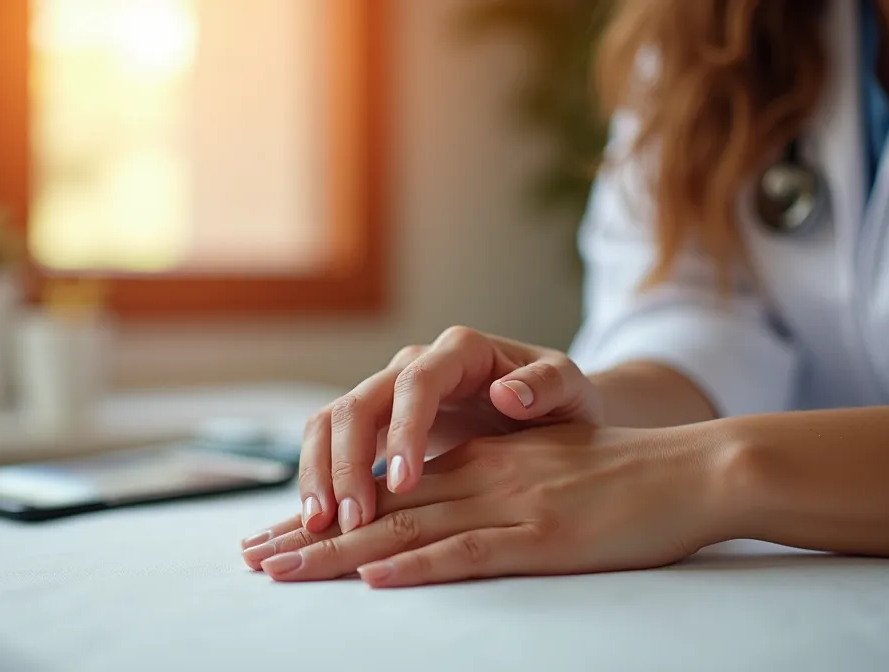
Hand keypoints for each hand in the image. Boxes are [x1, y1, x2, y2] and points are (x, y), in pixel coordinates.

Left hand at [240, 423, 737, 586]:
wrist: (692, 471)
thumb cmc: (623, 479)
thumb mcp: (544, 469)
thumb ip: (492, 481)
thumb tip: (444, 509)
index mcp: (480, 460)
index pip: (387, 488)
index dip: (329, 512)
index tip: (279, 535)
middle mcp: (481, 476)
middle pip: (380, 508)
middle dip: (310, 533)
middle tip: (252, 558)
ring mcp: (509, 505)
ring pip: (407, 528)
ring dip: (338, 552)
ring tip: (282, 570)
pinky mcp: (542, 538)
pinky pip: (469, 552)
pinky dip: (418, 567)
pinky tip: (376, 579)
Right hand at [273, 326, 601, 538]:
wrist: (549, 411)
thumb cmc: (560, 401)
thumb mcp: (569, 389)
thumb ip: (546, 387)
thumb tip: (508, 394)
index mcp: (460, 352)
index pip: (416, 384)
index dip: (404, 431)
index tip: (406, 484)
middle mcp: (414, 367)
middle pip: (358, 403)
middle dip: (347, 463)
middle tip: (352, 520)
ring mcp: (389, 396)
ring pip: (331, 423)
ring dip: (320, 473)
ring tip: (322, 526)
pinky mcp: (376, 427)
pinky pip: (331, 447)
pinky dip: (319, 482)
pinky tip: (320, 523)